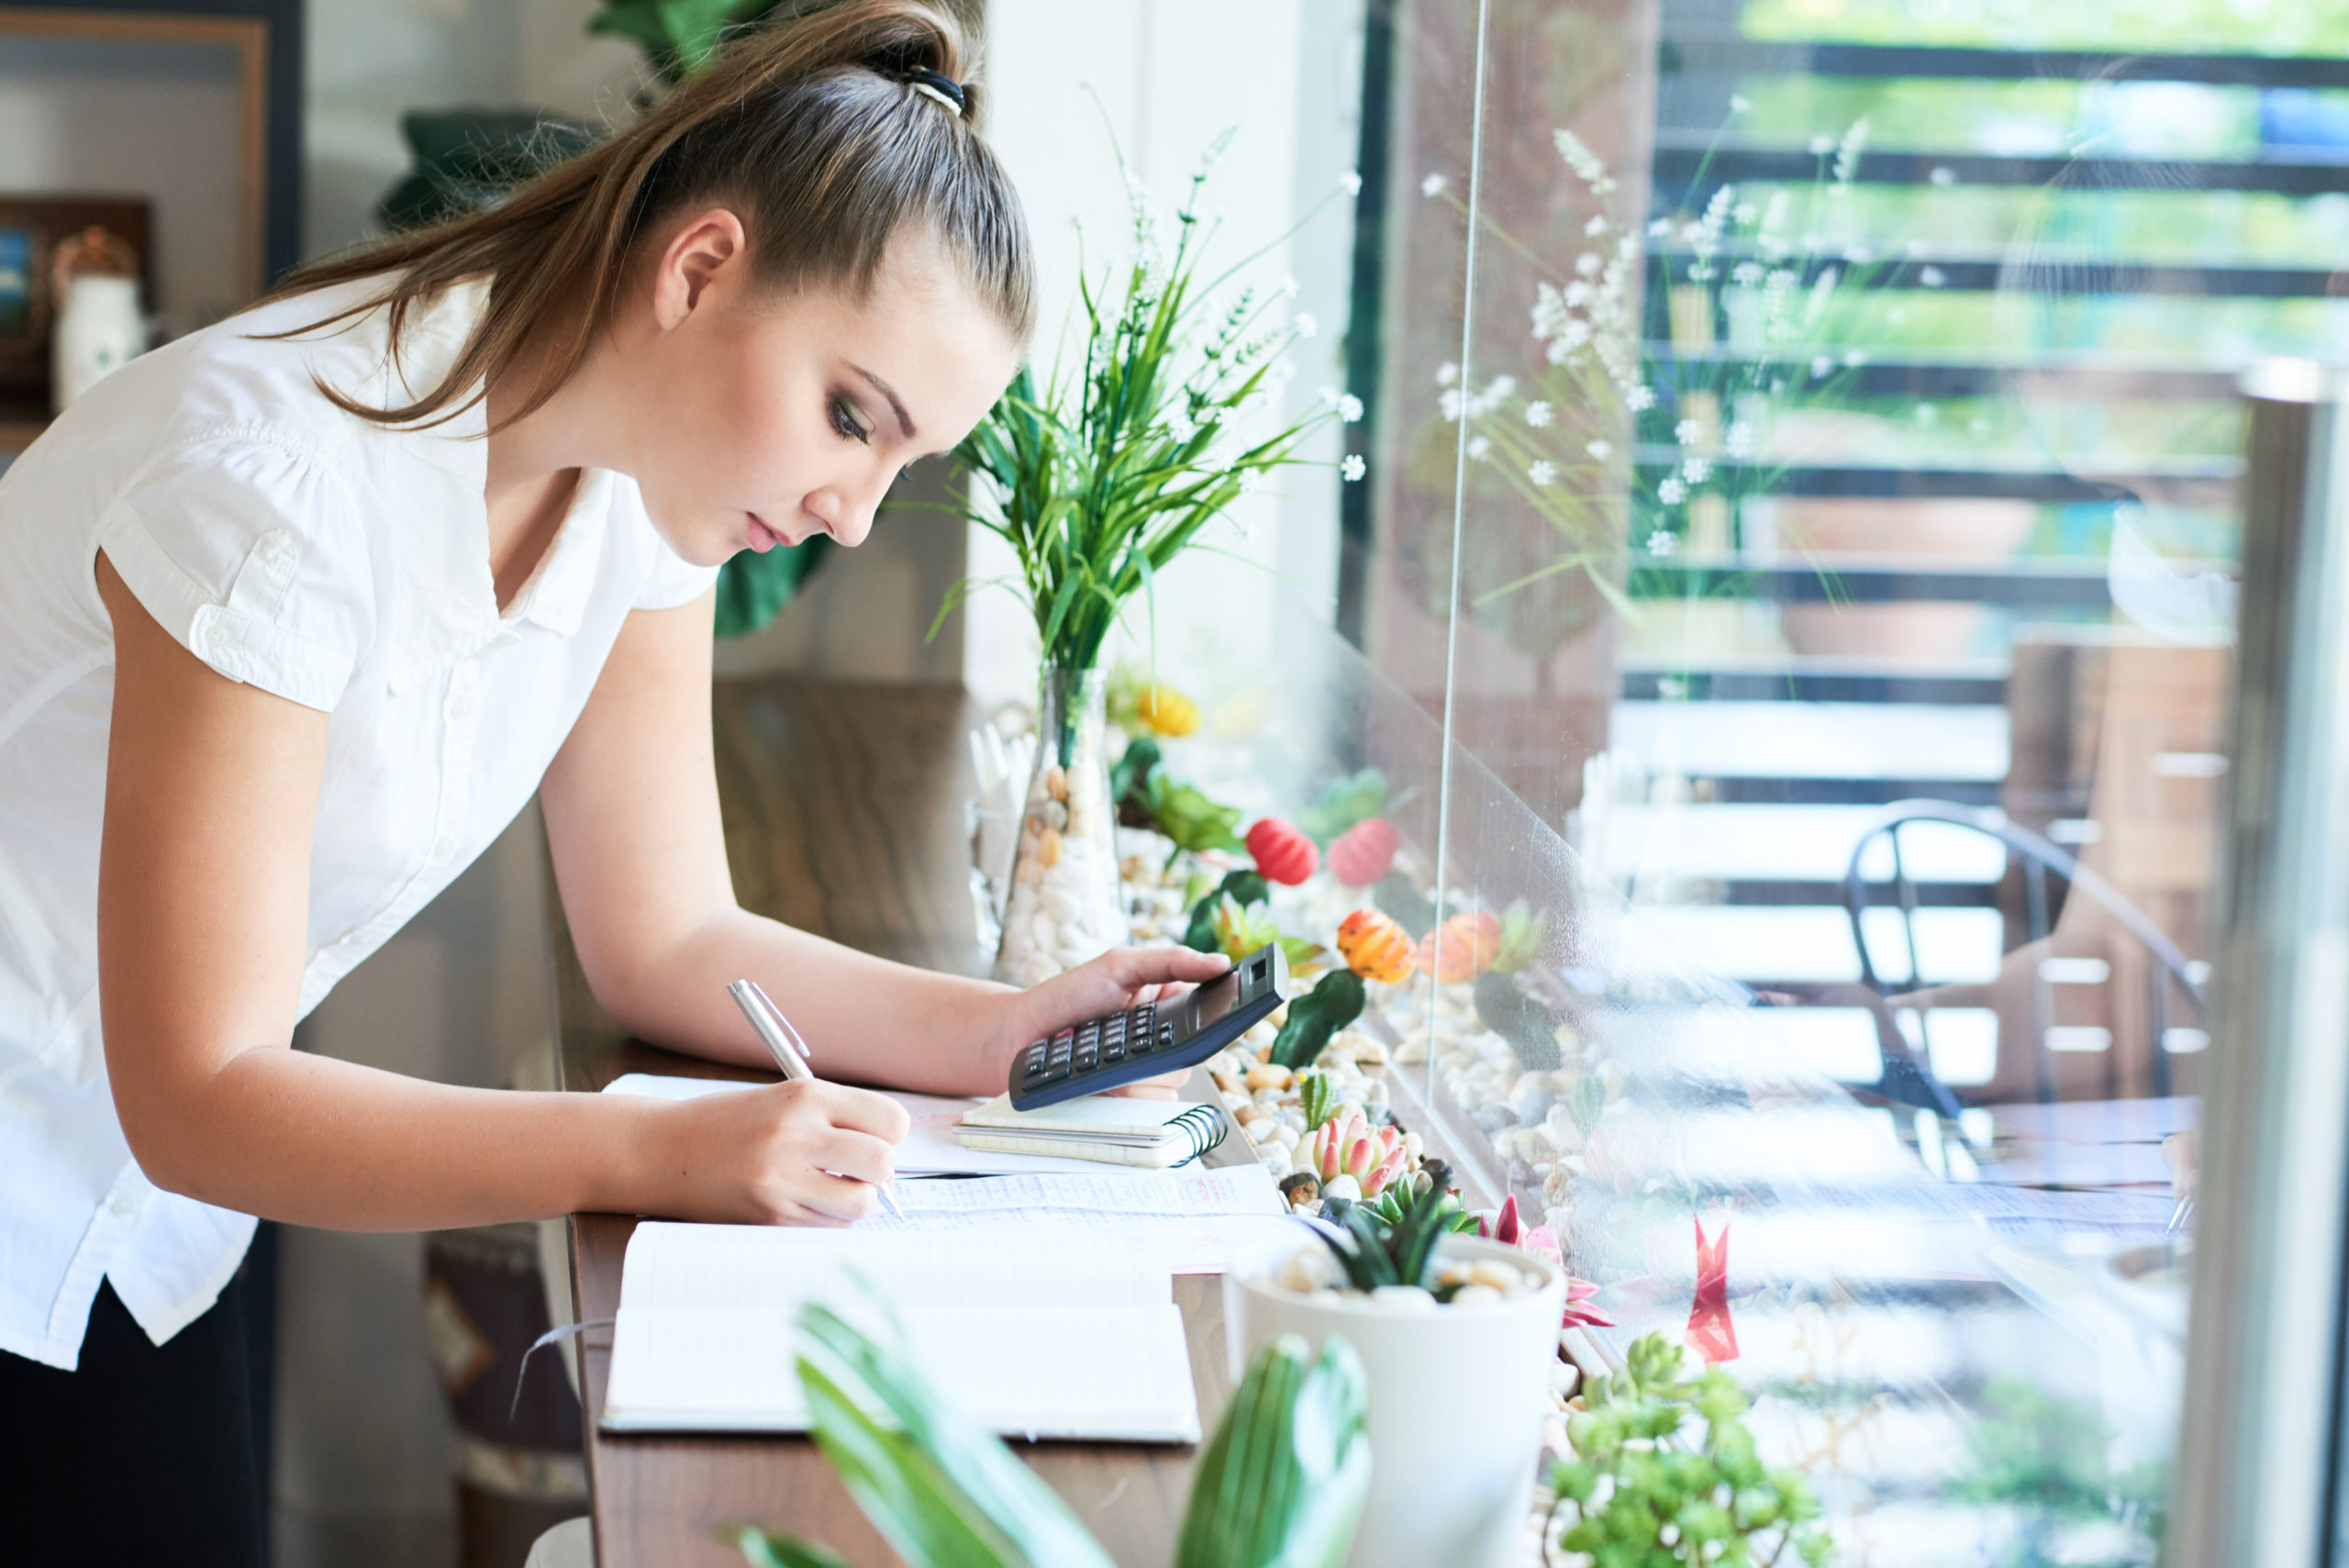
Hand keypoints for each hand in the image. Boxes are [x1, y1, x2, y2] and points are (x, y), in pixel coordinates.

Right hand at [649, 1077, 909, 1225]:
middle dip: (879, 1171)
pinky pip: (828, 1226)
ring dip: (855, 1200)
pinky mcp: (769, 1216)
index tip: (876, 1137)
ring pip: (861, 1203)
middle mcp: (796, 1134)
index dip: (890, 1133)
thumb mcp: (784, 1099)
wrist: (660, 1150)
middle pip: (883, 1163)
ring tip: (830, 1188)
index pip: (891, 1120)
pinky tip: (802, 1202)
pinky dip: (827, 1218)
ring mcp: (782, 1179)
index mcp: (805, 1096)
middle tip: (856, 1169)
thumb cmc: (728, 1123)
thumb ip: (836, 1119)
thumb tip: (890, 1153)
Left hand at [988, 946, 1234, 1098]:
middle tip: (1130, 1032)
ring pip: (1173, 1085)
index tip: (1220, 1016)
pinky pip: (1149, 1106)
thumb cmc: (1066, 996)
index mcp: (1166, 1007)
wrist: (1020, 1036)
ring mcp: (1143, 1075)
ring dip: (1141, 1071)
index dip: (1219, 1020)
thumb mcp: (1119, 965)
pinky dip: (1127, 1093)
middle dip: (1165, 1046)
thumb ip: (1171, 961)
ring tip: (1108, 1054)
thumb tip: (1220, 962)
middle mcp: (1160, 1044)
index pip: (1209, 1018)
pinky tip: (1103, 1080)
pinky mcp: (1125, 1101)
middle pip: (1193, 1057)